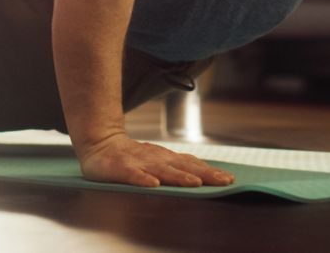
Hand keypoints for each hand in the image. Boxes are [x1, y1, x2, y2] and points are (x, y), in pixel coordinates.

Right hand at [76, 133, 235, 187]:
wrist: (100, 143)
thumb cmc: (131, 155)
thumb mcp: (157, 159)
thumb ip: (176, 166)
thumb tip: (204, 175)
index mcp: (166, 158)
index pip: (192, 164)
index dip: (210, 171)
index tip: (229, 178)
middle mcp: (156, 158)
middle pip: (184, 167)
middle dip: (204, 174)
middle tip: (224, 181)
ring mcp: (139, 162)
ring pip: (162, 170)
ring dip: (179, 176)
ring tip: (195, 183)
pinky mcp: (121, 168)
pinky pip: (133, 175)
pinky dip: (143, 179)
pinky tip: (153, 185)